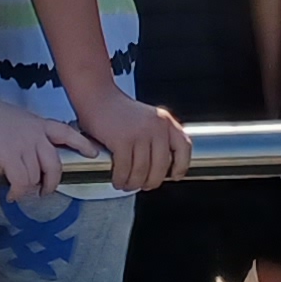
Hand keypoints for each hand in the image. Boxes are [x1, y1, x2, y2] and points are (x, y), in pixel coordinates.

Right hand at [0, 92, 101, 205]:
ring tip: (20, 193)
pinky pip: (21, 182)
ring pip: (36, 176)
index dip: (82, 144)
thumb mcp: (16, 118)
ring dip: (29, 189)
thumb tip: (26, 150)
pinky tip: (11, 195)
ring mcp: (24, 145)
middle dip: (52, 183)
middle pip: (55, 165)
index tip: (92, 153)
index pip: (67, 133)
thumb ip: (26, 132)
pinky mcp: (9, 155)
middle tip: (44, 191)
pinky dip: (18, 192)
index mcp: (39, 125)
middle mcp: (36, 135)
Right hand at [73, 85, 188, 194]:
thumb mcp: (147, 118)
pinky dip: (120, 179)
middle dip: (151, 182)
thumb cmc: (118, 111)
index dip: (181, 166)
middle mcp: (156, 127)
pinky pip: (124, 169)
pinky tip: (117, 180)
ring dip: (133, 184)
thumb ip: (158, 136)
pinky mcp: (121, 140)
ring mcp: (139, 133)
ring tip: (126, 185)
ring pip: (141, 172)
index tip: (174, 176)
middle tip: (142, 186)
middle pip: (161, 167)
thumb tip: (163, 167)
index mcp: (165, 121)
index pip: (183, 147)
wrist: (97, 95)